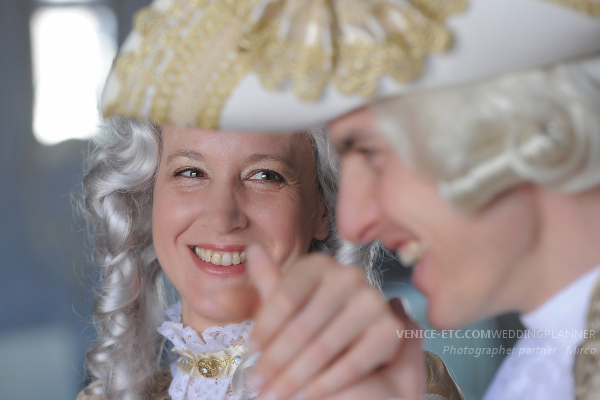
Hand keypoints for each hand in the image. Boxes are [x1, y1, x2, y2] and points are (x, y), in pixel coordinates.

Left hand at [220, 244, 410, 399]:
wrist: (367, 360)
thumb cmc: (319, 329)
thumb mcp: (290, 307)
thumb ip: (270, 285)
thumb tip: (253, 250)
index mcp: (319, 266)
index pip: (285, 296)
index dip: (265, 326)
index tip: (251, 349)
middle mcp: (349, 276)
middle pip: (302, 325)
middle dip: (276, 360)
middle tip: (258, 383)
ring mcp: (373, 302)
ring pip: (323, 346)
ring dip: (294, 377)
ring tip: (276, 394)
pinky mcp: (391, 330)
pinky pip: (352, 363)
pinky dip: (326, 384)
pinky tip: (306, 395)